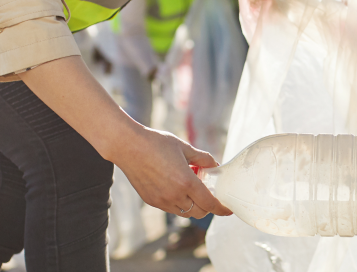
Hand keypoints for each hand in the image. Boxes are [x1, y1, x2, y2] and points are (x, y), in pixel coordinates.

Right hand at [15, 57, 231, 218]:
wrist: (127, 146)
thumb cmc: (156, 143)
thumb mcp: (184, 147)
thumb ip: (203, 158)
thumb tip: (215, 166)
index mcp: (185, 182)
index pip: (210, 203)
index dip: (222, 209)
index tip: (228, 209)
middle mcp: (174, 195)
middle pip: (199, 212)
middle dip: (207, 205)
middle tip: (207, 190)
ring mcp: (161, 201)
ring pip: (185, 212)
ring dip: (192, 204)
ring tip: (189, 185)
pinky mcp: (151, 201)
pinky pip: (171, 209)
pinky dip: (179, 203)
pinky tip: (175, 186)